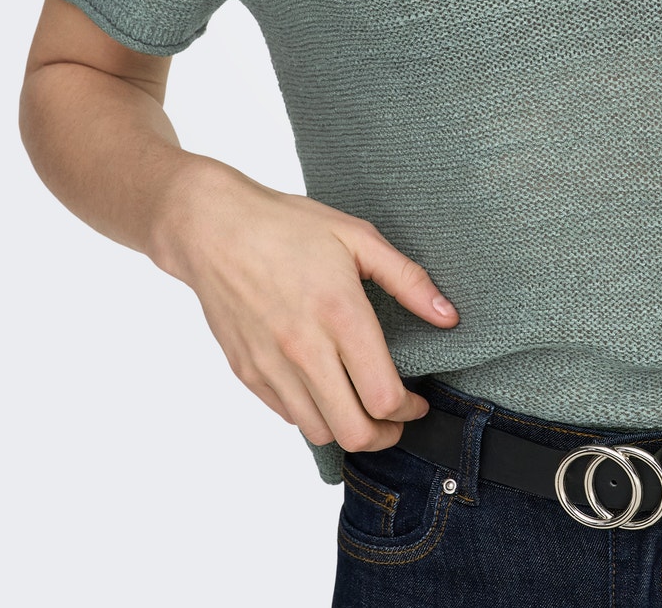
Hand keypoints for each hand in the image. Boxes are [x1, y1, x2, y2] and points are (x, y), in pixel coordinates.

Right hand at [150, 158, 458, 451]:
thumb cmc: (288, 226)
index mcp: (339, 314)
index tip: (418, 401)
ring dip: (348, 429)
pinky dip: (313, 415)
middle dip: (385, 435)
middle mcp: (304, 350)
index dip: (410, 410)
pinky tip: (326, 389)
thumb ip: (407, 279)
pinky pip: (288, 416)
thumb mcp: (357, 237)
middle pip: (354, 431)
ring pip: (319, 431)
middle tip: (397, 418)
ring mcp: (271, 366)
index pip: (383, 396)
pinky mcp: (247, 372)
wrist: (213, 228)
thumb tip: (448, 316)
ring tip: (363, 406)